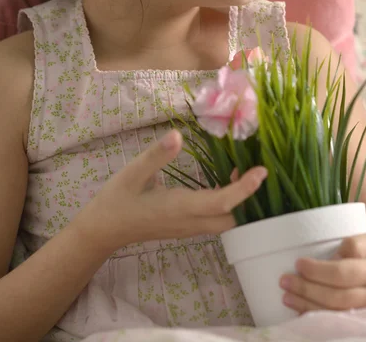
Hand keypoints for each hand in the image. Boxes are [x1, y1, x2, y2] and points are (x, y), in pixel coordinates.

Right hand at [76, 130, 266, 253]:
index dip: (244, 189)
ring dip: (237, 200)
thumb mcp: (132, 172)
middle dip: (247, 197)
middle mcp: (189, 222)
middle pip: (231, 218)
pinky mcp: (185, 227)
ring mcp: (188, 228)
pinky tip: (220, 182)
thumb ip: (156, 155)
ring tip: (237, 170)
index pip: (221, 203)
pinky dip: (225, 202)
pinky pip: (214, 219)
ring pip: (224, 221)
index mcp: (179, 208)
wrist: (104, 230)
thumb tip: (178, 135)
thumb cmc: (116, 200)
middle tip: (249, 168)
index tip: (261, 172)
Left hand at [280, 232, 365, 312]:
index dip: (318, 271)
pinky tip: (303, 312)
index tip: (298, 264)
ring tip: (287, 297)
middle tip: (284, 281)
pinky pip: (342, 325)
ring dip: (308, 306)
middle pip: (338, 297)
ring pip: (338, 315)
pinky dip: (320, 319)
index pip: (344, 273)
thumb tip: (331, 259)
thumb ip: (355, 245)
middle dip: (307, 289)